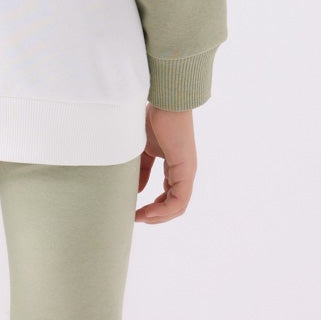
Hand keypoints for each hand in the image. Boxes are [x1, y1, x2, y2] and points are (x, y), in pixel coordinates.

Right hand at [135, 105, 196, 222]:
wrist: (164, 101)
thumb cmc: (152, 118)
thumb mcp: (142, 149)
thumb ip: (141, 170)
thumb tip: (138, 191)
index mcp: (174, 166)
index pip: (168, 195)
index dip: (152, 207)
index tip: (133, 210)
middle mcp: (183, 171)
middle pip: (174, 205)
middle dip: (155, 216)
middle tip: (136, 218)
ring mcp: (187, 172)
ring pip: (178, 206)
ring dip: (159, 217)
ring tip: (140, 218)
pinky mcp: (186, 170)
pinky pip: (179, 200)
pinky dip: (164, 210)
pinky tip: (147, 212)